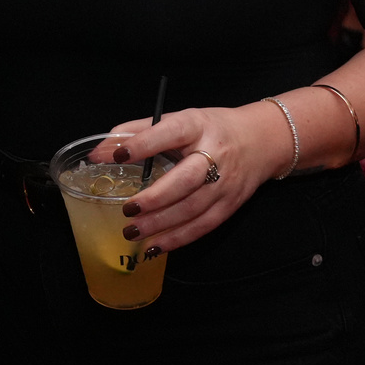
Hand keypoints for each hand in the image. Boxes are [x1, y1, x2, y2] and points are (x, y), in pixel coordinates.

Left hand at [91, 105, 287, 253]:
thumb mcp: (180, 119)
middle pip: (186, 180)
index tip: (117, 156)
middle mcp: (214, 154)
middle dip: (156, 197)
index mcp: (197, 126)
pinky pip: (203, 226)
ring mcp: (225, 183)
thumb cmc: (211, 128)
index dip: (143, 144)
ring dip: (161, 224)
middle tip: (128, 208)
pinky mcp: (230, 205)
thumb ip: (141, 130)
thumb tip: (102, 148)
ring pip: (193, 209)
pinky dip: (178, 239)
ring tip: (132, 231)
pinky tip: (155, 246)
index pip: (169, 133)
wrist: (261, 141)